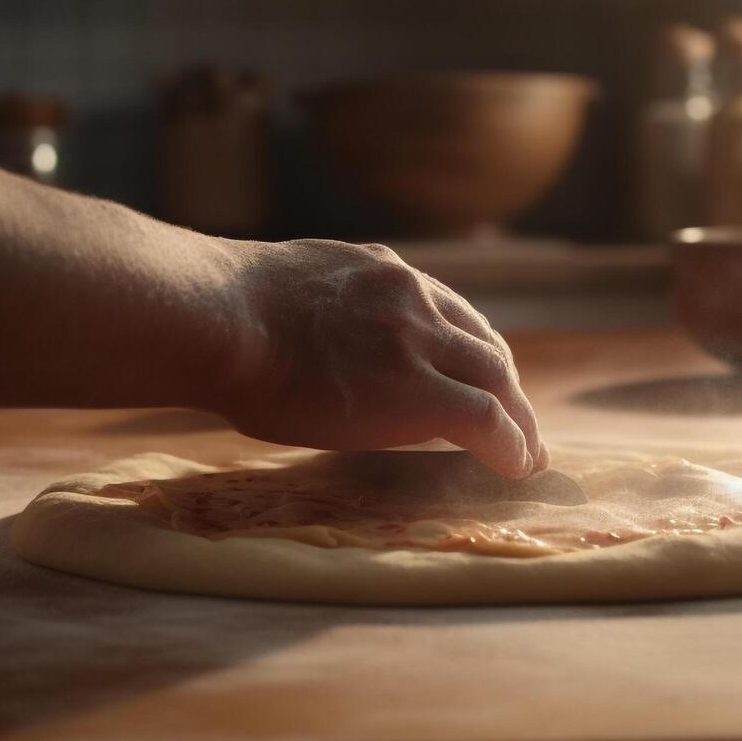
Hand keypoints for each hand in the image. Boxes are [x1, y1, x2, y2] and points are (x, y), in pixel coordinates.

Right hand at [215, 239, 545, 477]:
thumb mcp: (281, 285)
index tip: (476, 376)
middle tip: (516, 420)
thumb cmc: (215, 313)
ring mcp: (420, 341)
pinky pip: (488, 421)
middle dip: (504, 385)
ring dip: (519, 420)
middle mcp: (411, 297)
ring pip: (497, 380)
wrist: (218, 320)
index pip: (444, 310)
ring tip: (526, 453)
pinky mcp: (422, 392)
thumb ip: (315, 307)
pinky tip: (516, 468)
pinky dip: (511, 446)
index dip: (468, 349)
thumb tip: (298, 340)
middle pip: (483, 344)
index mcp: (377, 272)